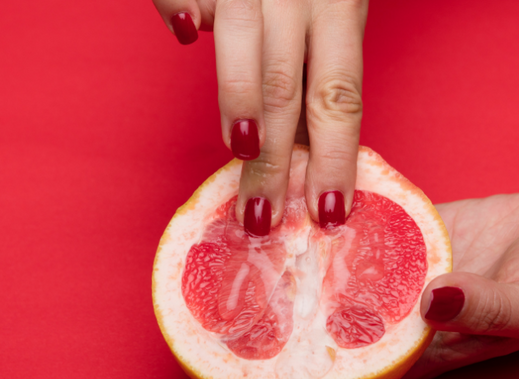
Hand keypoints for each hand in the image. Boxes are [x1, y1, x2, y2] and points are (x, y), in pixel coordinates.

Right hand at [151, 0, 367, 233]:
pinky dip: (179, 6)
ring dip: (238, 104)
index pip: (339, 96)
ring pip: (244, 47)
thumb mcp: (328, 5)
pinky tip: (183, 33)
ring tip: (240, 153)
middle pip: (288, 88)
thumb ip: (313, 62)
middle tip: (262, 218)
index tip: (328, 212)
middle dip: (277, 162)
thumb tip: (302, 139)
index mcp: (339, 6)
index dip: (335, 157)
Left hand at [190, 189, 518, 378]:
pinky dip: (310, 222)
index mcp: (410, 353)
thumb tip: (432, 299)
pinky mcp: (400, 235)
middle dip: (247, 338)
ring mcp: (389, 276)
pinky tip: (273, 205)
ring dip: (270, 274)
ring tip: (216, 258)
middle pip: (302, 335)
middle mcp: (386, 319)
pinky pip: (345, 232)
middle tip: (188, 326)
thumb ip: (486, 307)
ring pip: (315, 280)